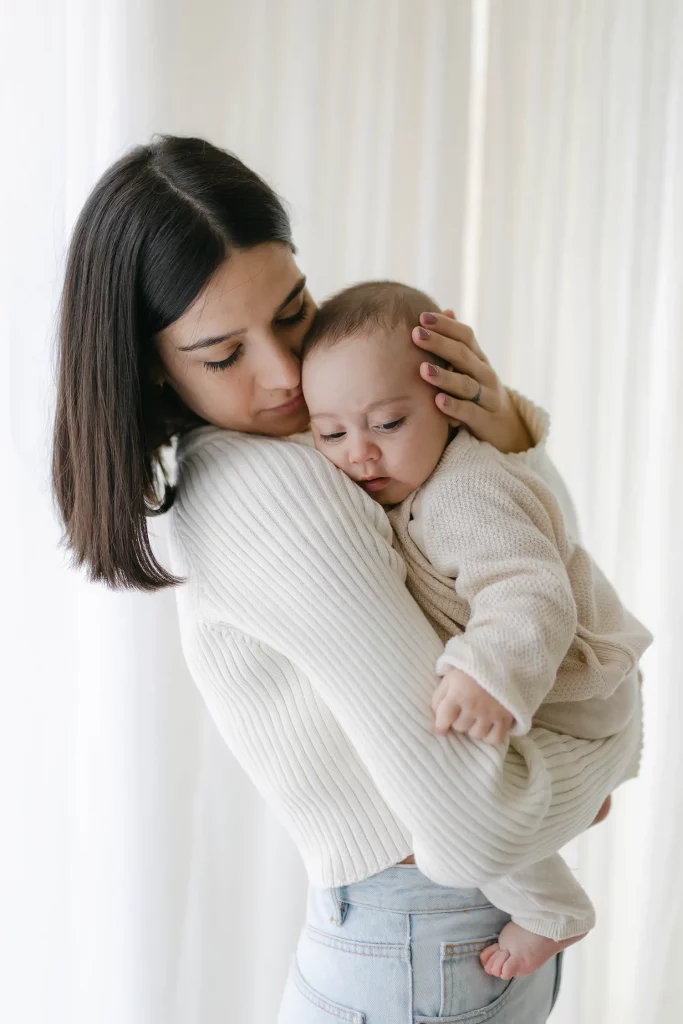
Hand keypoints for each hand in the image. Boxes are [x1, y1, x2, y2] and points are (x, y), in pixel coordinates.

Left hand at [412, 310, 532, 453]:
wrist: (506, 428)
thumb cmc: (478, 392)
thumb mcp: (470, 367)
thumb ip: (458, 343)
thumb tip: (447, 310)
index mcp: (479, 359)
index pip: (466, 336)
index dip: (445, 326)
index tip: (422, 317)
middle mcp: (485, 374)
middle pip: (464, 356)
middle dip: (439, 344)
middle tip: (416, 335)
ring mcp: (488, 398)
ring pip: (466, 384)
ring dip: (444, 377)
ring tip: (423, 369)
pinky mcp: (486, 421)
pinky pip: (470, 412)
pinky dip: (454, 407)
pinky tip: (438, 402)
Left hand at [432, 667, 514, 744]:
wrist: (500, 661)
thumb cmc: (470, 672)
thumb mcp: (449, 679)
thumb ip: (439, 698)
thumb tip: (437, 721)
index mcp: (458, 693)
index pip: (444, 718)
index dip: (440, 725)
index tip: (441, 728)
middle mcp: (474, 705)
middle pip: (459, 727)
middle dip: (458, 721)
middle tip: (463, 711)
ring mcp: (490, 712)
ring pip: (476, 734)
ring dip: (473, 728)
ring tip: (476, 717)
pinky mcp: (506, 717)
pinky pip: (495, 739)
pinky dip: (490, 736)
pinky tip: (488, 725)